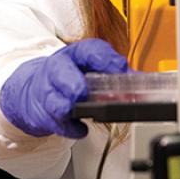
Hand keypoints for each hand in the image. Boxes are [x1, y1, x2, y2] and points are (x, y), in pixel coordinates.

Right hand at [0, 38, 129, 138]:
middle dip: (75, 84)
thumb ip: (115, 73)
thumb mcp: (89, 67)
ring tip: (84, 113)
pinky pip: (59, 124)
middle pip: (62, 73)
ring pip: (56, 101)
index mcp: (75, 55)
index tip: (121, 68)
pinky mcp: (45, 114)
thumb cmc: (69, 77)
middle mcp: (59, 70)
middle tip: (87, 92)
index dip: (105, 59)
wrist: (37, 91)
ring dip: (69, 107)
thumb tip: (142, 81)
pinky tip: (80, 128)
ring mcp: (49, 92)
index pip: (89, 50)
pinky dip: (72, 128)